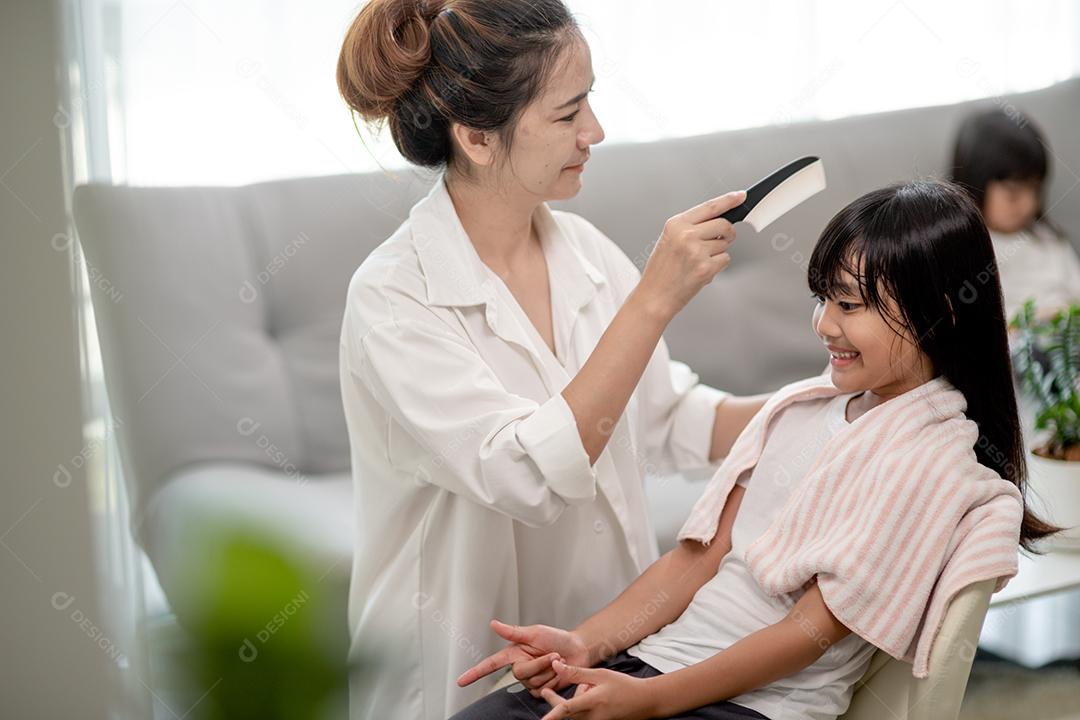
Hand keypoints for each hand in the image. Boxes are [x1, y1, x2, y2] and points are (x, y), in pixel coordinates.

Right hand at [456, 619, 590, 697]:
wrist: (578, 650)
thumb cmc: (557, 637)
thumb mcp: (535, 631)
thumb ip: (513, 631)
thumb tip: (493, 623)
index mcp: (514, 653)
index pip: (490, 665)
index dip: (475, 673)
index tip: (460, 681)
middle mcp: (519, 667)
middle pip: (520, 673)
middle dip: (540, 663)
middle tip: (553, 654)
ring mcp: (530, 680)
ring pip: (533, 682)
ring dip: (549, 670)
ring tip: (557, 660)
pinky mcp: (541, 690)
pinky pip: (543, 690)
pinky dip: (554, 680)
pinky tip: (559, 672)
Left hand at [539, 659, 656, 719]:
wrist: (644, 701)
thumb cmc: (624, 686)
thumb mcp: (600, 675)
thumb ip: (576, 673)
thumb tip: (555, 666)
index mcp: (592, 702)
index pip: (567, 708)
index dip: (553, 715)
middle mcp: (593, 717)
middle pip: (566, 712)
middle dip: (555, 700)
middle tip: (546, 691)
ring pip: (574, 714)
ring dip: (573, 702)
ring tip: (585, 687)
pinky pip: (583, 716)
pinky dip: (582, 706)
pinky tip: (590, 696)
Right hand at [637, 190, 745, 318]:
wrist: (654, 296)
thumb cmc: (660, 271)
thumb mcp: (668, 240)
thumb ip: (691, 227)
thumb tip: (718, 220)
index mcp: (676, 224)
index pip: (709, 206)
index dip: (729, 200)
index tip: (740, 196)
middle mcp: (686, 235)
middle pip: (723, 224)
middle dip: (727, 233)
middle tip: (719, 241)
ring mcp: (696, 251)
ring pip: (725, 244)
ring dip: (718, 252)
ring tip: (698, 261)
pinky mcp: (705, 267)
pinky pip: (725, 259)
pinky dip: (717, 266)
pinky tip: (701, 271)